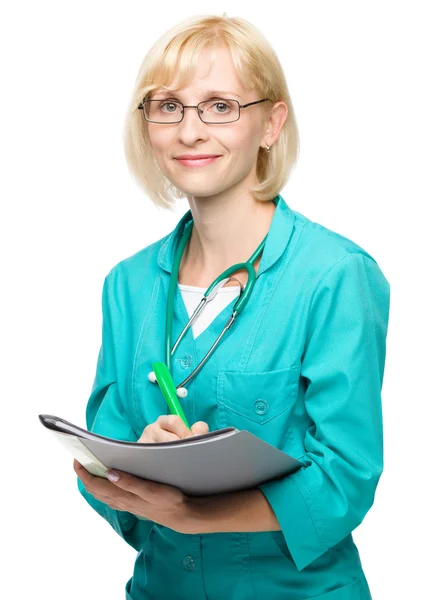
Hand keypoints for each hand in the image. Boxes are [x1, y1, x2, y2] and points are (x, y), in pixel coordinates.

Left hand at [74, 416, 208, 531]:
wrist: (181, 515)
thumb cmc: (168, 500)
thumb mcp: (151, 489)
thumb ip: (130, 482)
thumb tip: (109, 473)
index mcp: (122, 496)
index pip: (94, 484)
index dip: (83, 472)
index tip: (77, 459)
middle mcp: (120, 501)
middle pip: (94, 489)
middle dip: (84, 475)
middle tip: (81, 458)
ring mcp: (125, 504)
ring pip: (101, 493)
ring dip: (92, 481)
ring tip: (91, 466)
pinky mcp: (131, 504)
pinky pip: (110, 496)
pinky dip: (103, 487)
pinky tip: (107, 481)